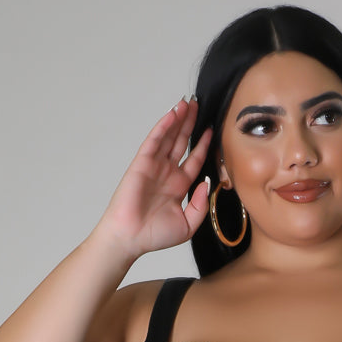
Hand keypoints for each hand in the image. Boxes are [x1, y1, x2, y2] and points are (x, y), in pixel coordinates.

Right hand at [94, 96, 212, 257]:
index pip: (194, 160)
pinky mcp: (142, 162)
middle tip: (199, 106)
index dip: (203, 145)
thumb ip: (201, 206)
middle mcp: (167, 173)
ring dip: (178, 120)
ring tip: (188, 103)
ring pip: (169, 137)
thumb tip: (207, 183)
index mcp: (178, 186)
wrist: (130, 238)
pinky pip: (155, 140)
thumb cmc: (154, 235)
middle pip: (181, 142)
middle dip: (190, 124)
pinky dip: (163, 126)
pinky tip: (172, 114)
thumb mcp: (188, 225)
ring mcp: (154, 166)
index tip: (211, 130)